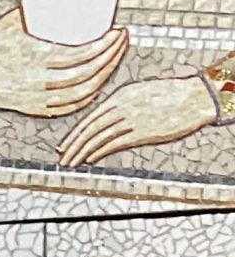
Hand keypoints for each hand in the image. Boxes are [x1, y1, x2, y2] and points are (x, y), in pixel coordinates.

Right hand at [0, 9, 126, 116]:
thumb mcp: (15, 22)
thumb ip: (41, 12)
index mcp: (34, 57)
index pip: (81, 55)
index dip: (105, 45)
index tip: (117, 31)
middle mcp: (38, 81)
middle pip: (87, 74)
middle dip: (111, 57)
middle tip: (121, 40)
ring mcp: (37, 98)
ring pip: (82, 93)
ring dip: (104, 76)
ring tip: (114, 58)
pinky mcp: (34, 108)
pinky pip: (69, 107)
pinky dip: (88, 96)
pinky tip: (98, 83)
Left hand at [58, 73, 216, 167]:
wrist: (196, 97)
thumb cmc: (171, 96)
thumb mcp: (141, 93)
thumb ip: (122, 105)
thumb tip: (107, 119)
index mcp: (121, 96)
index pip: (90, 117)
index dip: (74, 133)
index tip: (64, 145)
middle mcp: (123, 107)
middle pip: (90, 129)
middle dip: (73, 145)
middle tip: (61, 158)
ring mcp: (132, 119)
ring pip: (99, 138)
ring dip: (82, 152)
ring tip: (72, 163)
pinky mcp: (143, 131)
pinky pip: (115, 143)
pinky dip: (99, 152)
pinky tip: (90, 160)